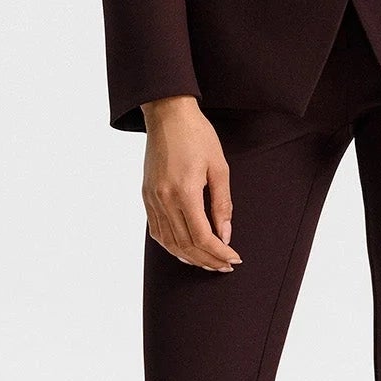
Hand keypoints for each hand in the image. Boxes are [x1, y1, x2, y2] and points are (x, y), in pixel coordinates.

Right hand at [141, 96, 241, 271]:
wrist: (167, 114)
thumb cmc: (197, 135)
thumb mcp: (219, 167)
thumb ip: (222, 204)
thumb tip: (225, 235)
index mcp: (184, 191)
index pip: (202, 236)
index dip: (219, 252)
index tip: (234, 258)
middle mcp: (164, 199)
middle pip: (185, 244)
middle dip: (207, 260)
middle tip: (225, 266)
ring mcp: (152, 199)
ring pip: (168, 242)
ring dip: (189, 257)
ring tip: (208, 263)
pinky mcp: (146, 196)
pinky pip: (157, 230)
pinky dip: (172, 246)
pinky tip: (185, 250)